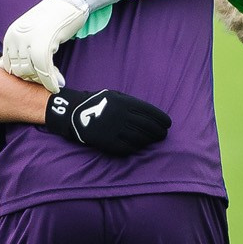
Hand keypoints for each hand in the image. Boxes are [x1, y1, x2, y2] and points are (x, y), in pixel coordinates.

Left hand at [0, 0, 125, 91]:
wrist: (70, 3)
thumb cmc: (52, 19)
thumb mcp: (29, 32)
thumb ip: (17, 49)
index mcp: (11, 36)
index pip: (9, 66)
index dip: (24, 76)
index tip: (37, 78)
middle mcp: (16, 38)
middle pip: (21, 70)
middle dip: (34, 80)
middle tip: (48, 81)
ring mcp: (29, 40)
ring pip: (32, 72)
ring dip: (44, 81)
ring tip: (55, 82)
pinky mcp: (44, 43)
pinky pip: (45, 69)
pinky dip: (51, 81)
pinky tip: (57, 85)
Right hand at [42, 86, 170, 155]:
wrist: (75, 113)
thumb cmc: (98, 102)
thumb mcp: (116, 96)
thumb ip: (132, 104)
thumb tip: (150, 115)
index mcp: (127, 103)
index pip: (152, 113)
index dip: (162, 120)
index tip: (167, 124)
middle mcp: (124, 117)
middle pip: (149, 127)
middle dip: (159, 132)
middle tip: (162, 134)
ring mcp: (117, 130)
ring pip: (141, 138)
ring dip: (150, 140)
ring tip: (153, 140)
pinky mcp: (110, 142)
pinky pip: (129, 147)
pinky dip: (137, 147)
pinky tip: (139, 146)